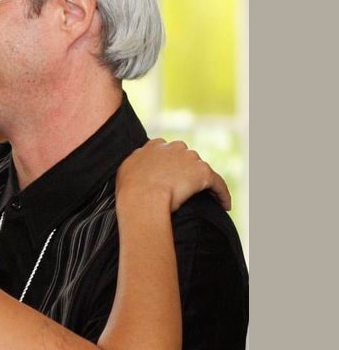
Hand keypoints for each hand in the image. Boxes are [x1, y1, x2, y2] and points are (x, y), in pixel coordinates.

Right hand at [117, 138, 231, 211]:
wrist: (142, 198)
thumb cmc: (130, 190)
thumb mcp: (124, 169)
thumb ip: (135, 163)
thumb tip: (138, 167)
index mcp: (154, 145)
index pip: (165, 148)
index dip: (167, 161)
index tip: (168, 173)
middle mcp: (174, 147)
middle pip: (185, 156)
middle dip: (185, 168)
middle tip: (183, 186)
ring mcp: (190, 158)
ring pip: (200, 169)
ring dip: (201, 181)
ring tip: (205, 198)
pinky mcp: (204, 173)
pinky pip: (217, 184)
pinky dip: (222, 194)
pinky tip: (224, 205)